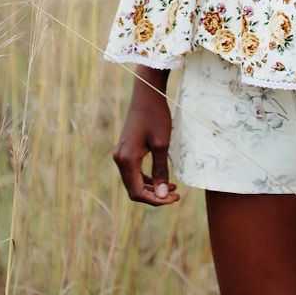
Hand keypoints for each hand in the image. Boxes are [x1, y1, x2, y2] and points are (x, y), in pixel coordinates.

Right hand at [113, 67, 179, 206]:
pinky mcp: (126, 149)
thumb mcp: (162, 145)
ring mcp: (121, 154)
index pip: (137, 192)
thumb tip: (162, 196)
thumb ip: (160, 172)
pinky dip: (147, 178)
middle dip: (155, 196)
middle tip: (176, 196)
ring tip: (173, 189)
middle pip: (134, 189)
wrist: (147, 94)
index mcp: (126, 159)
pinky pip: (134, 171)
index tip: (174, 198)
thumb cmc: (155, 116)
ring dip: (152, 188)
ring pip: (134, 181)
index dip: (156, 200)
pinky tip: (163, 179)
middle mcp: (120, 159)